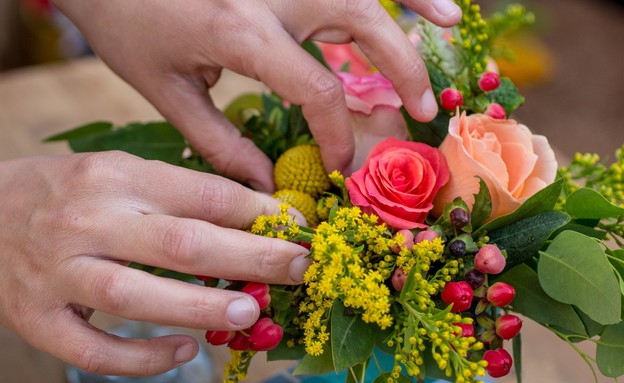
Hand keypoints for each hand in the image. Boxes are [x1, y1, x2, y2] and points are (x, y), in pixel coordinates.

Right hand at [0, 152, 308, 375]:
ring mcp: (59, 271)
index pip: (205, 194)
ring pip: (138, 295)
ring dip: (202, 307)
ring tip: (253, 312)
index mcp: (119, 176)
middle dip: (252, 258)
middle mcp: (90, 220)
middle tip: (299, 268)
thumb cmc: (72, 192)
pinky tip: (183, 352)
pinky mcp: (37, 316)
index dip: (260, 213)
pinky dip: (142, 357)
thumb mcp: (124, 174)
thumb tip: (254, 223)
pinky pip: (94, 348)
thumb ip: (179, 197)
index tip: (299, 229)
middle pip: (183, 243)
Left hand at [52, 0, 460, 191]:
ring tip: (446, 31)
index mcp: (242, 30)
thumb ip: (222, 143)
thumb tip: (265, 187)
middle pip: (361, 24)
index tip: (338, 165)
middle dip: (400, 70)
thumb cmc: (126, 25)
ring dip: (408, 12)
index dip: (338, 134)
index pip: (318, 89)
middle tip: (420, 111)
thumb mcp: (168, 92)